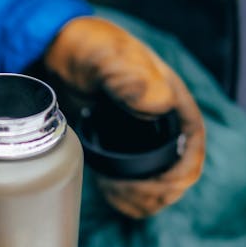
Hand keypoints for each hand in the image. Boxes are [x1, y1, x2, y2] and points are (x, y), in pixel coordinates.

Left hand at [45, 15, 205, 217]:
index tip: (164, 185)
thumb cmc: (84, 48)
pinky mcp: (118, 150)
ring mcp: (139, 137)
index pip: (193, 140)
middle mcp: (160, 120)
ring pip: (158, 181)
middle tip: (128, 194)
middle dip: (161, 190)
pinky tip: (111, 195)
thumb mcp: (108, 57)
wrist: (52, 53)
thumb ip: (132, 77)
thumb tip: (159, 105)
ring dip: (145, 199)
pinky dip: (128, 198)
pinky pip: (134, 182)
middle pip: (179, 168)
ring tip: (115, 194)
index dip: (185, 168)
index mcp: (169, 97)